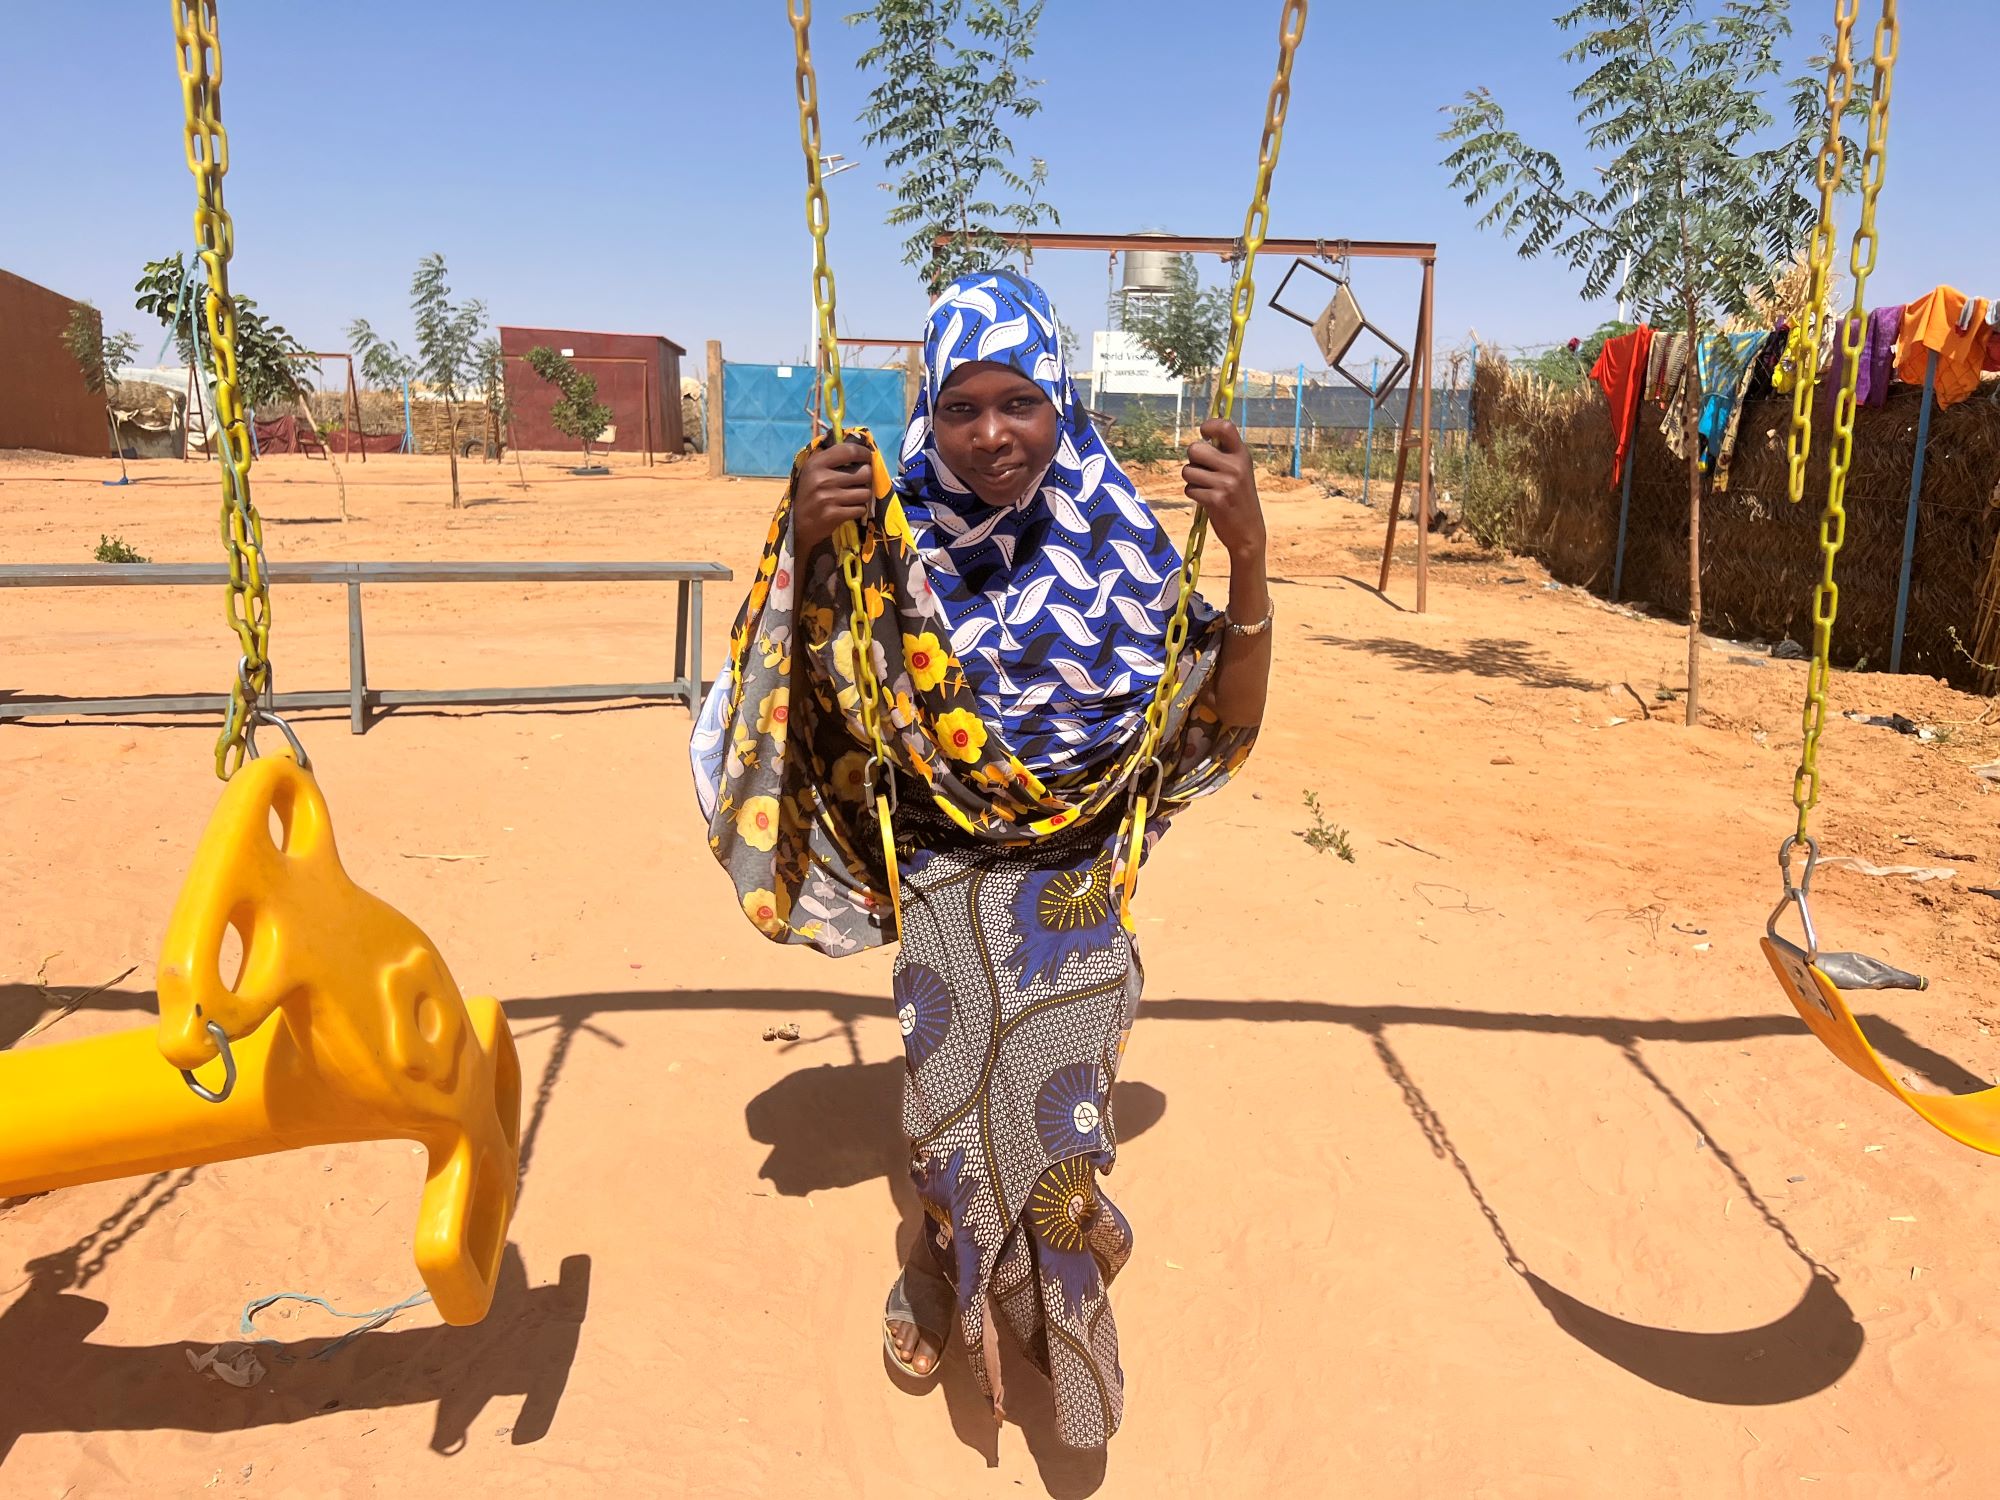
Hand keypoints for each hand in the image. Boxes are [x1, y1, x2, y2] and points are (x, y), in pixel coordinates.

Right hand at [792, 441, 874, 553]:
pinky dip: (858, 509)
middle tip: (859, 482)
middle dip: (866, 478)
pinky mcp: (834, 515)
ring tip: (852, 497)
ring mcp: (829, 498)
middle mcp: (822, 479)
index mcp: (817, 463)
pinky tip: (848, 509)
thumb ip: (832, 458)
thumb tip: (859, 447)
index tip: (867, 457)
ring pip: (866, 492)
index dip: (864, 453)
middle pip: (864, 473)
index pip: (850, 451)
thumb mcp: (813, 470)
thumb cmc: (810, 493)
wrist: (798, 524)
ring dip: (862, 496)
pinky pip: (861, 509)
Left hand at [1183, 419, 1264, 562]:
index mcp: (1242, 455)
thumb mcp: (1240, 472)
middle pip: (1195, 449)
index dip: (1209, 425)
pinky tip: (1207, 501)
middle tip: (1203, 471)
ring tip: (1207, 488)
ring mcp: (1226, 483)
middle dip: (1192, 460)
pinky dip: (1194, 495)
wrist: (1248, 532)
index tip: (1204, 433)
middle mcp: (1235, 466)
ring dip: (1192, 481)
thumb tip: (1200, 441)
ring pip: (1188, 471)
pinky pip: (1189, 489)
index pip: (1225, 426)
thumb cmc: (1239, 499)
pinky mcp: (1215, 500)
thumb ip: (1224, 455)